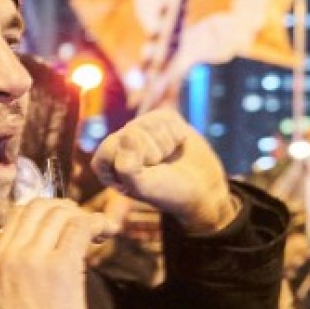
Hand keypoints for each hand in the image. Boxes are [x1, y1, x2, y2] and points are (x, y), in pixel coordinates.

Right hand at [0, 199, 114, 308]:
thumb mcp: (11, 295)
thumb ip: (23, 269)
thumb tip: (56, 249)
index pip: (19, 213)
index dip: (48, 211)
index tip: (67, 223)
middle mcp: (10, 252)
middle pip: (40, 205)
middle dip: (67, 208)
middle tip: (86, 225)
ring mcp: (32, 258)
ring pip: (61, 213)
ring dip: (84, 217)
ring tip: (100, 232)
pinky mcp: (59, 267)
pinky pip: (80, 228)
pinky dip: (96, 224)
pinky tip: (106, 235)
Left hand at [91, 106, 239, 234]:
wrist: (202, 188)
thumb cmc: (168, 192)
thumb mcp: (143, 188)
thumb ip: (127, 167)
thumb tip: (127, 134)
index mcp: (107, 163)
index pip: (110, 147)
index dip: (133, 160)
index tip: (145, 176)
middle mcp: (120, 142)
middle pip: (132, 133)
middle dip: (152, 153)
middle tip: (160, 167)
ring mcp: (141, 128)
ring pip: (149, 123)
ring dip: (165, 145)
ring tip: (168, 158)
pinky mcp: (160, 118)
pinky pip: (165, 116)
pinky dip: (176, 134)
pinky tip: (177, 145)